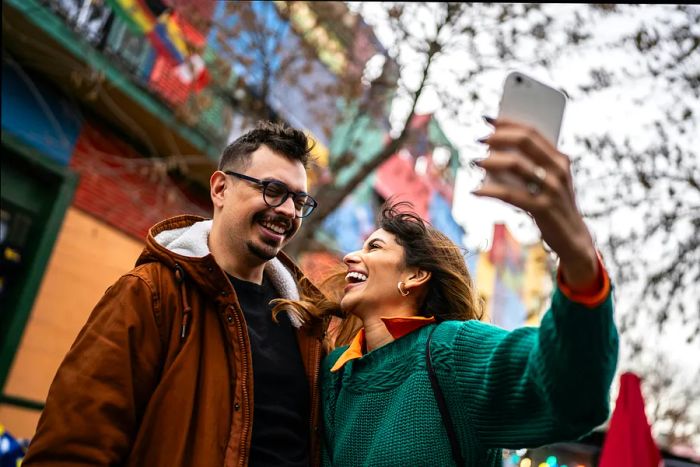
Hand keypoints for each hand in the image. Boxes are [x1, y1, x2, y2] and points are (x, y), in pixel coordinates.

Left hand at [472, 118, 599, 289]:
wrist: (573, 237)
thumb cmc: (554, 204)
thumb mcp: (550, 181)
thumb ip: (532, 164)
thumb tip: (496, 148)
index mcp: (560, 159)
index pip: (532, 131)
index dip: (508, 122)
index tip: (487, 119)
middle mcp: (558, 170)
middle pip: (524, 142)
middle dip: (498, 137)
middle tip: (479, 139)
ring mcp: (551, 189)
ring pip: (515, 165)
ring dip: (490, 161)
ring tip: (475, 161)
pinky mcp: (542, 208)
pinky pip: (509, 194)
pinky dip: (489, 191)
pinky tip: (475, 191)